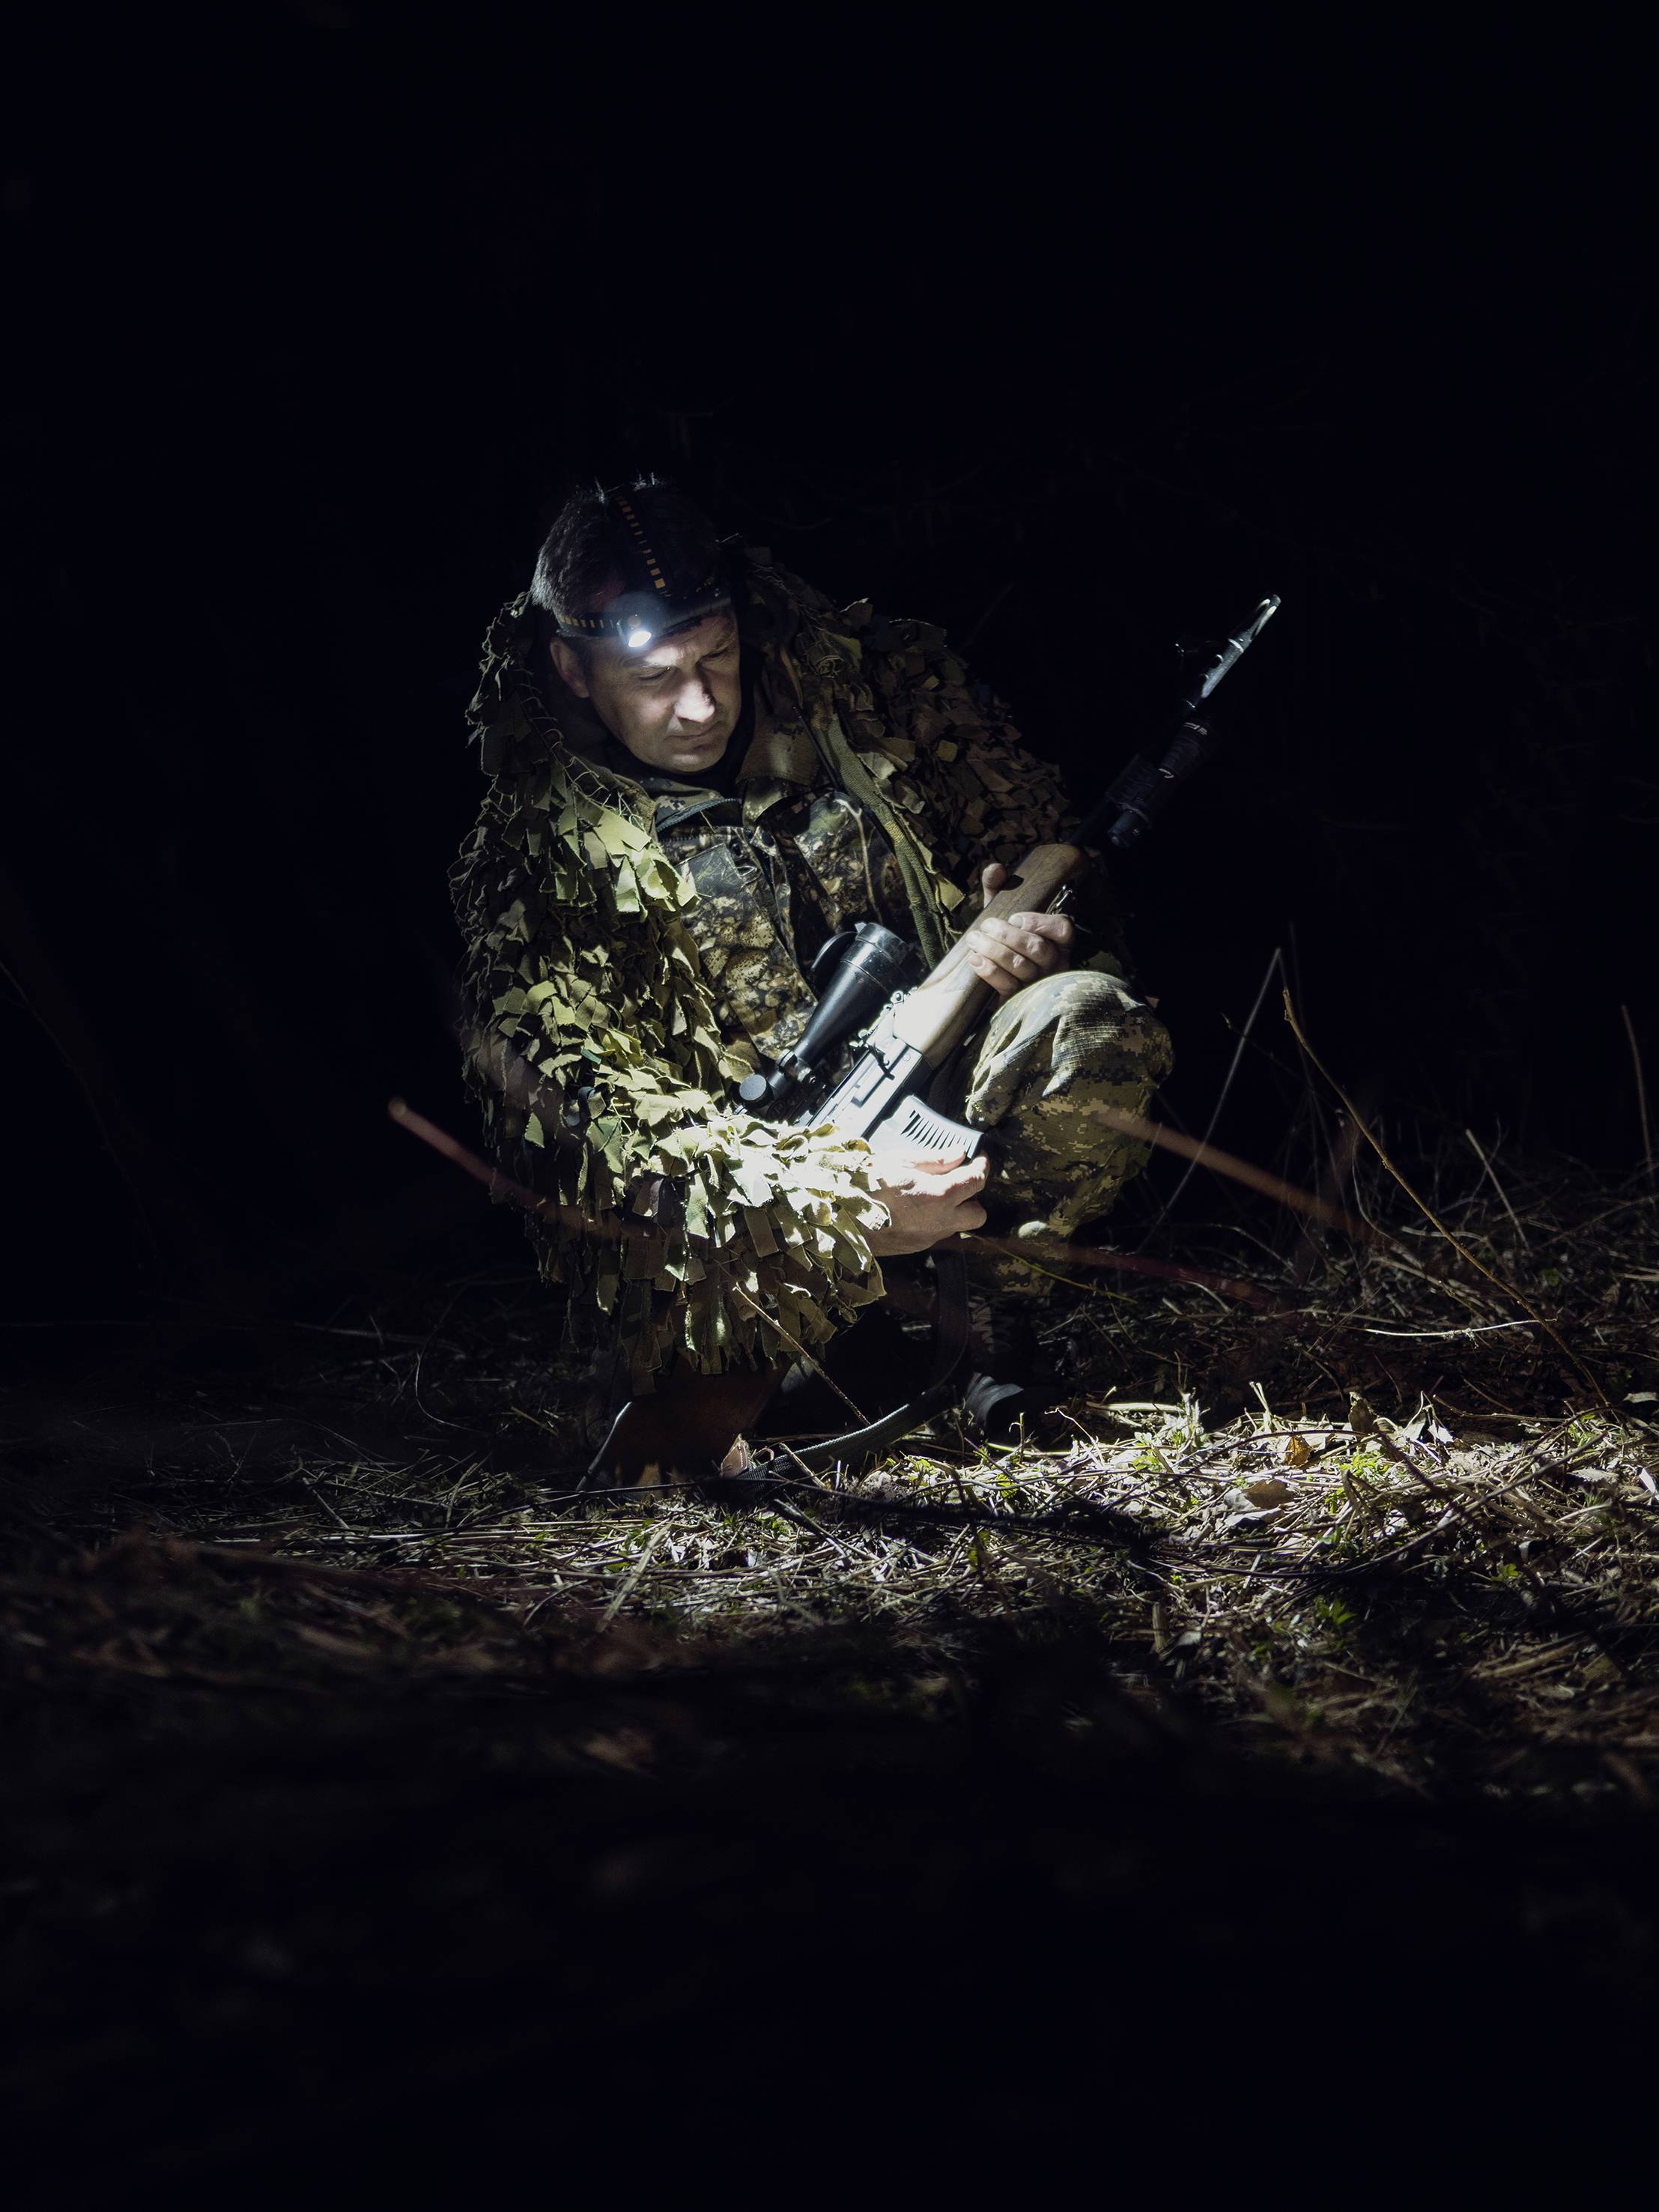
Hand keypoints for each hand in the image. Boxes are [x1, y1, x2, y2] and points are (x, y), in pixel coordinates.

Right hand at [868, 1150, 989, 1255]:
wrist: (840, 1216)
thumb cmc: (866, 1184)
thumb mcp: (900, 1161)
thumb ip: (935, 1160)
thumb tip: (959, 1155)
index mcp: (939, 1195)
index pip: (976, 1181)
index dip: (982, 1167)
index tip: (979, 1158)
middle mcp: (940, 1221)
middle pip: (978, 1214)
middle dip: (973, 1198)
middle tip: (958, 1182)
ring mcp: (928, 1237)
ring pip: (957, 1226)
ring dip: (953, 1211)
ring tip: (932, 1195)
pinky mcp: (916, 1246)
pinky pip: (936, 1233)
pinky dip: (933, 1221)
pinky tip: (914, 1209)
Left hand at [963, 862, 1072, 997]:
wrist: (990, 975)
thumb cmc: (1003, 937)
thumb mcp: (1002, 910)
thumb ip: (999, 888)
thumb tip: (996, 869)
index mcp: (1057, 940)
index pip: (1063, 930)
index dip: (1041, 923)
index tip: (1015, 917)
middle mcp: (1053, 962)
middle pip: (1038, 949)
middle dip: (1009, 936)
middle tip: (986, 926)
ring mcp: (1038, 983)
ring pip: (1022, 967)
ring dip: (995, 951)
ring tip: (974, 939)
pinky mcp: (1019, 999)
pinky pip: (1008, 987)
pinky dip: (990, 972)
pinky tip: (975, 960)